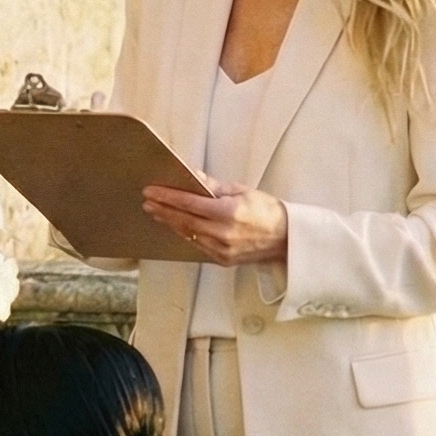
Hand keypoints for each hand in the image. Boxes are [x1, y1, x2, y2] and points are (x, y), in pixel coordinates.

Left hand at [142, 177, 288, 264]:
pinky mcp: (223, 260)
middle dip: (163, 209)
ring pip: (188, 234)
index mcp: (229, 212)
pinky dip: (184, 234)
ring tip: (156, 212)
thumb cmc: (266, 210)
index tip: (151, 191)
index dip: (167, 196)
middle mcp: (224, 233)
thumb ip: (213, 186)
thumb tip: (190, 175)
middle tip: (147, 201)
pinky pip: (197, 245)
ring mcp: (223, 249)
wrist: (287, 238)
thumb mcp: (241, 191)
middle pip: (184, 220)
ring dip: (170, 222)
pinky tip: (175, 226)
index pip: (189, 203)